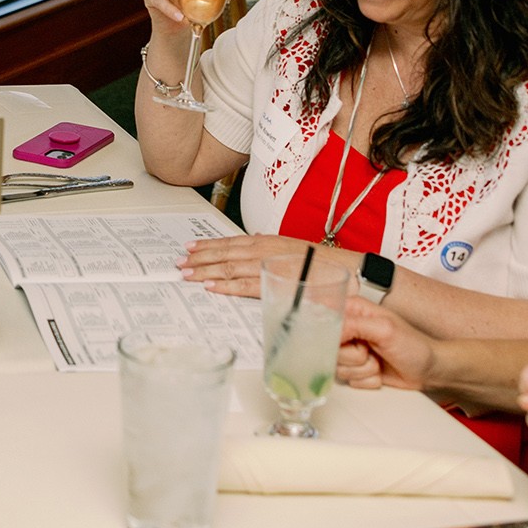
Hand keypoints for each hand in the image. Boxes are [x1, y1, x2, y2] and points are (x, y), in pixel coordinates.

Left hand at [178, 235, 352, 299]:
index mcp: (266, 242)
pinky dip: (226, 286)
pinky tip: (211, 287)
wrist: (348, 271)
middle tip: (179, 264)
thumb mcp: (289, 248)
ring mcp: (269, 266)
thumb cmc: (320, 263)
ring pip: (229, 268)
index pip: (230, 242)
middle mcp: (264, 250)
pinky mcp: (276, 283)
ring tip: (187, 275)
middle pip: (224, 254)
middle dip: (199, 259)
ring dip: (205, 272)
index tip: (189, 249)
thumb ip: (269, 246)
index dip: (207, 246)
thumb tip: (254, 240)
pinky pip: (245, 285)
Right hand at [336, 296, 435, 390]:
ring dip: (362, 369)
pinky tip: (380, 371)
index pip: (324, 321)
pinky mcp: (355, 369)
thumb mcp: (384, 329)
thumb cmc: (414, 345)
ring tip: (378, 361)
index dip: (333, 336)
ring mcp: (351, 351)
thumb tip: (329, 330)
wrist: (430, 370)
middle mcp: (349, 330)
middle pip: (329, 349)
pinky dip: (367, 379)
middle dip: (353, 356)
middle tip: (370, 351)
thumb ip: (354, 325)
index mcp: (353, 311)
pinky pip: (349, 380)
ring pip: (338, 367)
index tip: (351, 342)